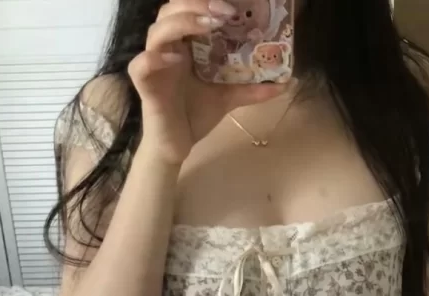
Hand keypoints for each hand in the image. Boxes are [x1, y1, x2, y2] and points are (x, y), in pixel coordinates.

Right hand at [129, 0, 284, 164]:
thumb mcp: (229, 97)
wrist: (177, 147)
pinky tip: (177, 59)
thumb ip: (253, 88)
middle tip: (226, 13)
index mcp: (185, 43)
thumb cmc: (195, 115)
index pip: (190, 9)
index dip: (208, 1)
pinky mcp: (145, 85)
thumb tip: (288, 82)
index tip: (235, 7)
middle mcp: (168, 48)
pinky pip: (141, 64)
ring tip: (209, 25)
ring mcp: (154, 64)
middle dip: (197, 4)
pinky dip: (155, 58)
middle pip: (171, 10)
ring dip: (182, 22)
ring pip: (157, 30)